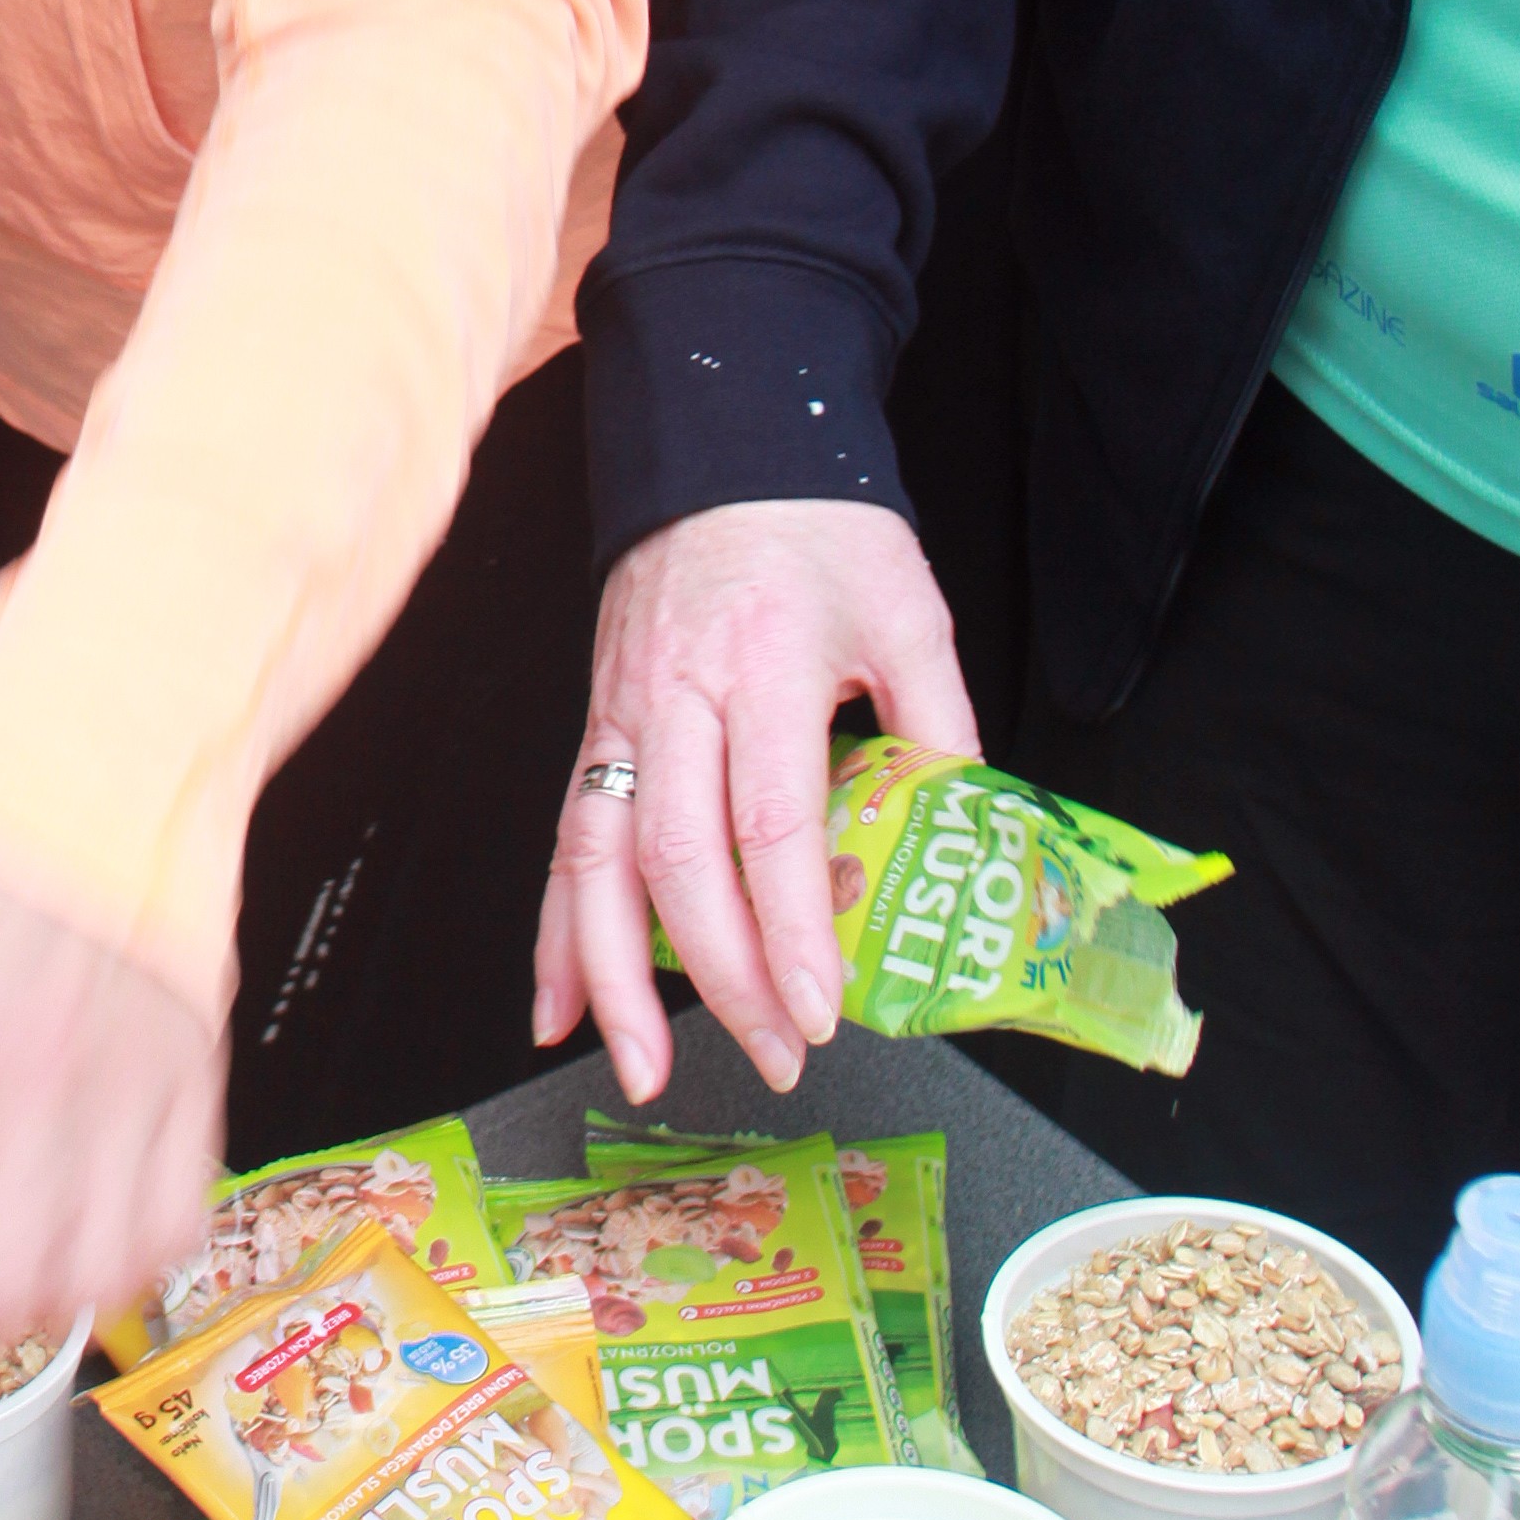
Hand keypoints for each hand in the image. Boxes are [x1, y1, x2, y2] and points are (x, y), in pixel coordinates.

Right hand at [533, 501, 975, 1107]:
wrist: (722, 450)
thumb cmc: (817, 529)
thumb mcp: (906, 611)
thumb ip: (938, 723)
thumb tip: (964, 833)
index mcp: (766, 664)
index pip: (769, 819)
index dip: (792, 925)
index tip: (822, 1006)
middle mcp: (678, 698)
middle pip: (678, 860)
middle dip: (722, 977)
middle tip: (779, 1052)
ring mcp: (623, 716)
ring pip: (596, 862)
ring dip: (612, 978)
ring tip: (644, 1069)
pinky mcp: (597, 730)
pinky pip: (565, 840)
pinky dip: (555, 930)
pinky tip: (557, 1003)